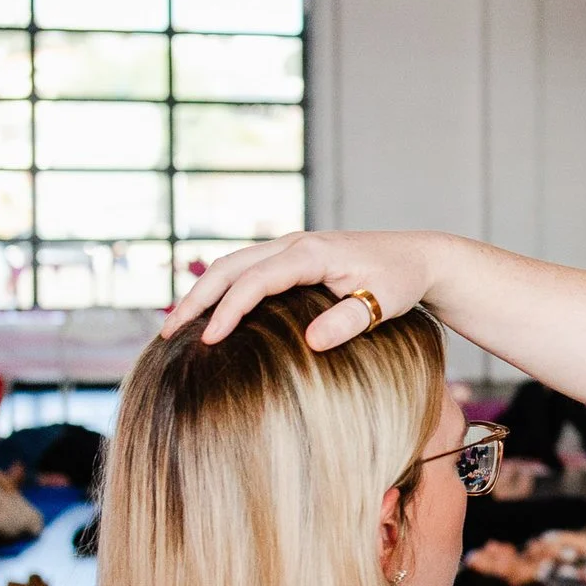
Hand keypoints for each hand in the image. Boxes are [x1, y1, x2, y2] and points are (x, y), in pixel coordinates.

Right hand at [163, 230, 441, 348]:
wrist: (417, 257)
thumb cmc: (401, 281)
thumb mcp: (382, 304)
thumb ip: (348, 321)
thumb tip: (311, 341)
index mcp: (309, 253)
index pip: (254, 282)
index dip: (228, 311)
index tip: (207, 341)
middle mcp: (293, 244)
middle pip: (228, 267)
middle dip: (195, 298)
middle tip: (167, 333)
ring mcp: (289, 248)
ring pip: (231, 264)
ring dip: (201, 292)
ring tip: (175, 326)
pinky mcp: (292, 257)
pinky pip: (245, 269)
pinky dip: (220, 288)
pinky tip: (208, 314)